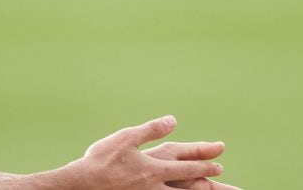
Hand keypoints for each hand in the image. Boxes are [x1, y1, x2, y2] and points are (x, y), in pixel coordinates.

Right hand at [68, 115, 226, 188]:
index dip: (204, 164)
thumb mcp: (127, 137)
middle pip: (188, 187)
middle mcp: (155, 186)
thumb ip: (151, 130)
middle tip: (219, 178)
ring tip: (203, 189)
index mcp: (154, 168)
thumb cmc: (102, 159)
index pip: (187, 166)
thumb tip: (173, 120)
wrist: (83, 184)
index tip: (219, 164)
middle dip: (205, 182)